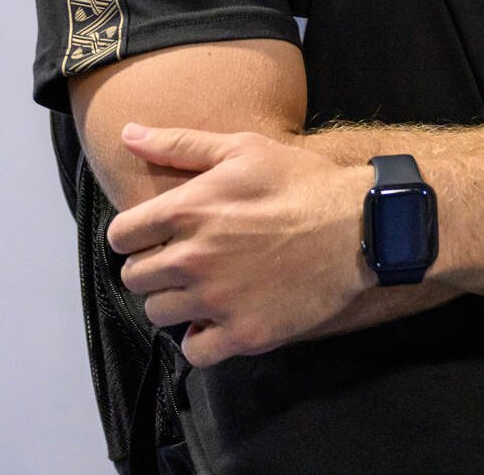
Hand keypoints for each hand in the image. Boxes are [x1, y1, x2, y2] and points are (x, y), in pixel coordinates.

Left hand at [106, 124, 373, 366]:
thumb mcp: (245, 149)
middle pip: (135, 279)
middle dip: (156, 268)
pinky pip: (194, 351)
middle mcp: (193, 258)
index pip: (120, 237)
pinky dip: (202, 338)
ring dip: (176, 302)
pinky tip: (221, 318)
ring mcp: (217, 299)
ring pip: (159, 314)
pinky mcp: (244, 332)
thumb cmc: (303, 182)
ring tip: (208, 287)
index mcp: (188, 210)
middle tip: (189, 260)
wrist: (363, 226)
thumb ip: (180, 144)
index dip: (137, 235)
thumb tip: (127, 132)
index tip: (160, 235)